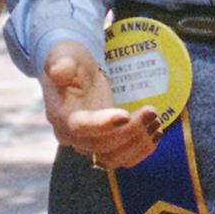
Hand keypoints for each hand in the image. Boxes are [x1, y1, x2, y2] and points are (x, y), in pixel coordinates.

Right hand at [40, 41, 161, 170]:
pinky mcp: (105, 145)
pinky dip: (142, 150)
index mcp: (60, 114)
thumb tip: (59, 70)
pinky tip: (156, 132)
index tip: (125, 115)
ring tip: (155, 120)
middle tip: (151, 111)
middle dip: (130, 131)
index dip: (102, 124)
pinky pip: (123, 159)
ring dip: (138, 143)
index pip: (79, 127)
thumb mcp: (64, 55)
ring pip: (113, 158)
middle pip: (101, 146)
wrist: (77, 71)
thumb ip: (61, 63)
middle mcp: (72, 136)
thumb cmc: (71, 60)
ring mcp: (88, 144)